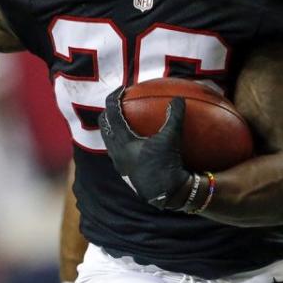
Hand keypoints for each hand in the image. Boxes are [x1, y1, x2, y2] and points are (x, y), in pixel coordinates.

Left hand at [98, 87, 191, 209]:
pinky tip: (136, 140)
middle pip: (104, 125)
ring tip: (125, 119)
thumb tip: (178, 98)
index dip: (113, 97)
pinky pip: (117, 150)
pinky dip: (122, 139)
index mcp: (123, 142)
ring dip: (114, 126)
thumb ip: (174, 117)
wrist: (166, 195)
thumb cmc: (167, 166)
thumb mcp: (172, 139)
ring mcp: (119, 163)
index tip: (121, 88)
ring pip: (109, 139)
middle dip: (109, 111)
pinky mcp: (125, 171)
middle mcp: (116, 152)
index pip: (111, 113)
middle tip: (119, 102)